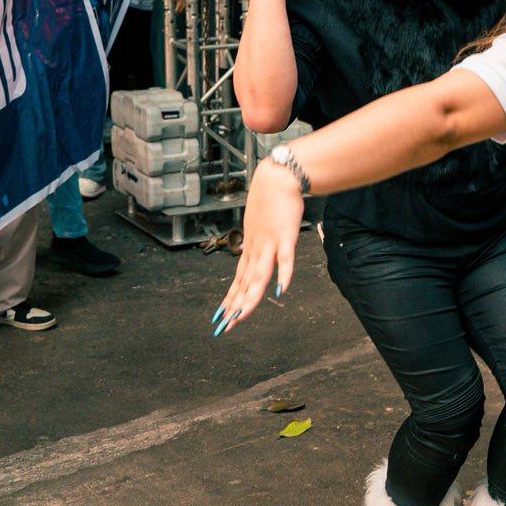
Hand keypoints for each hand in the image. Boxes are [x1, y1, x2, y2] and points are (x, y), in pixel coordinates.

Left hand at [214, 157, 308, 332]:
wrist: (277, 178)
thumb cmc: (270, 201)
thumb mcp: (260, 225)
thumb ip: (260, 242)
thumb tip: (257, 254)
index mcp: (250, 248)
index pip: (237, 280)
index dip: (229, 300)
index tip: (220, 317)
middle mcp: (256, 249)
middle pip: (244, 283)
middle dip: (233, 307)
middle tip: (223, 327)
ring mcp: (270, 243)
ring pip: (259, 275)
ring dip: (250, 297)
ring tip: (241, 316)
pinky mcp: (285, 236)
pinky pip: (285, 258)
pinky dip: (283, 274)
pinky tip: (280, 290)